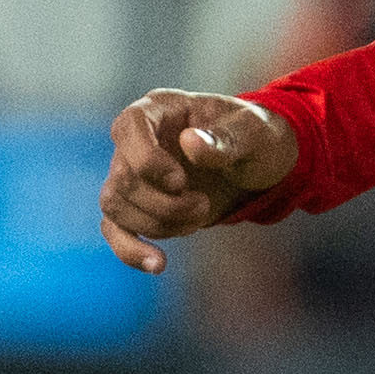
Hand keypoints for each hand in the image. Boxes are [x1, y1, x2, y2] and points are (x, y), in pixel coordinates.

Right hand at [98, 88, 298, 264]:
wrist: (260, 164)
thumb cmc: (257, 137)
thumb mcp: (255, 133)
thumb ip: (226, 138)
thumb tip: (189, 144)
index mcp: (160, 108)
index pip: (128, 127)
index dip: (148, 161)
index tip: (181, 182)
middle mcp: (137, 139)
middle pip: (122, 177)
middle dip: (164, 203)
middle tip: (204, 204)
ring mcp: (133, 172)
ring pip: (115, 206)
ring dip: (158, 223)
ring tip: (200, 215)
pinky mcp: (139, 205)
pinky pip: (114, 229)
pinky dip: (131, 251)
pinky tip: (158, 265)